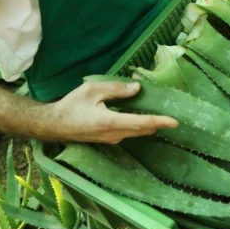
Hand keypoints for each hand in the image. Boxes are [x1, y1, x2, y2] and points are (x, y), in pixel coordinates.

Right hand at [43, 80, 177, 143]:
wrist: (55, 125)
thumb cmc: (72, 105)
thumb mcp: (93, 90)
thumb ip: (116, 89)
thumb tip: (137, 89)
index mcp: (111, 121)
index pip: (141, 122)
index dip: (160, 121)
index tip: (175, 122)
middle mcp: (114, 134)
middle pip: (142, 130)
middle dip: (158, 123)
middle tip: (171, 116)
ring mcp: (111, 139)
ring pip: (136, 132)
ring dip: (147, 124)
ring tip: (159, 114)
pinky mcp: (108, 139)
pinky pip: (128, 132)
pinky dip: (137, 125)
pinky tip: (140, 117)